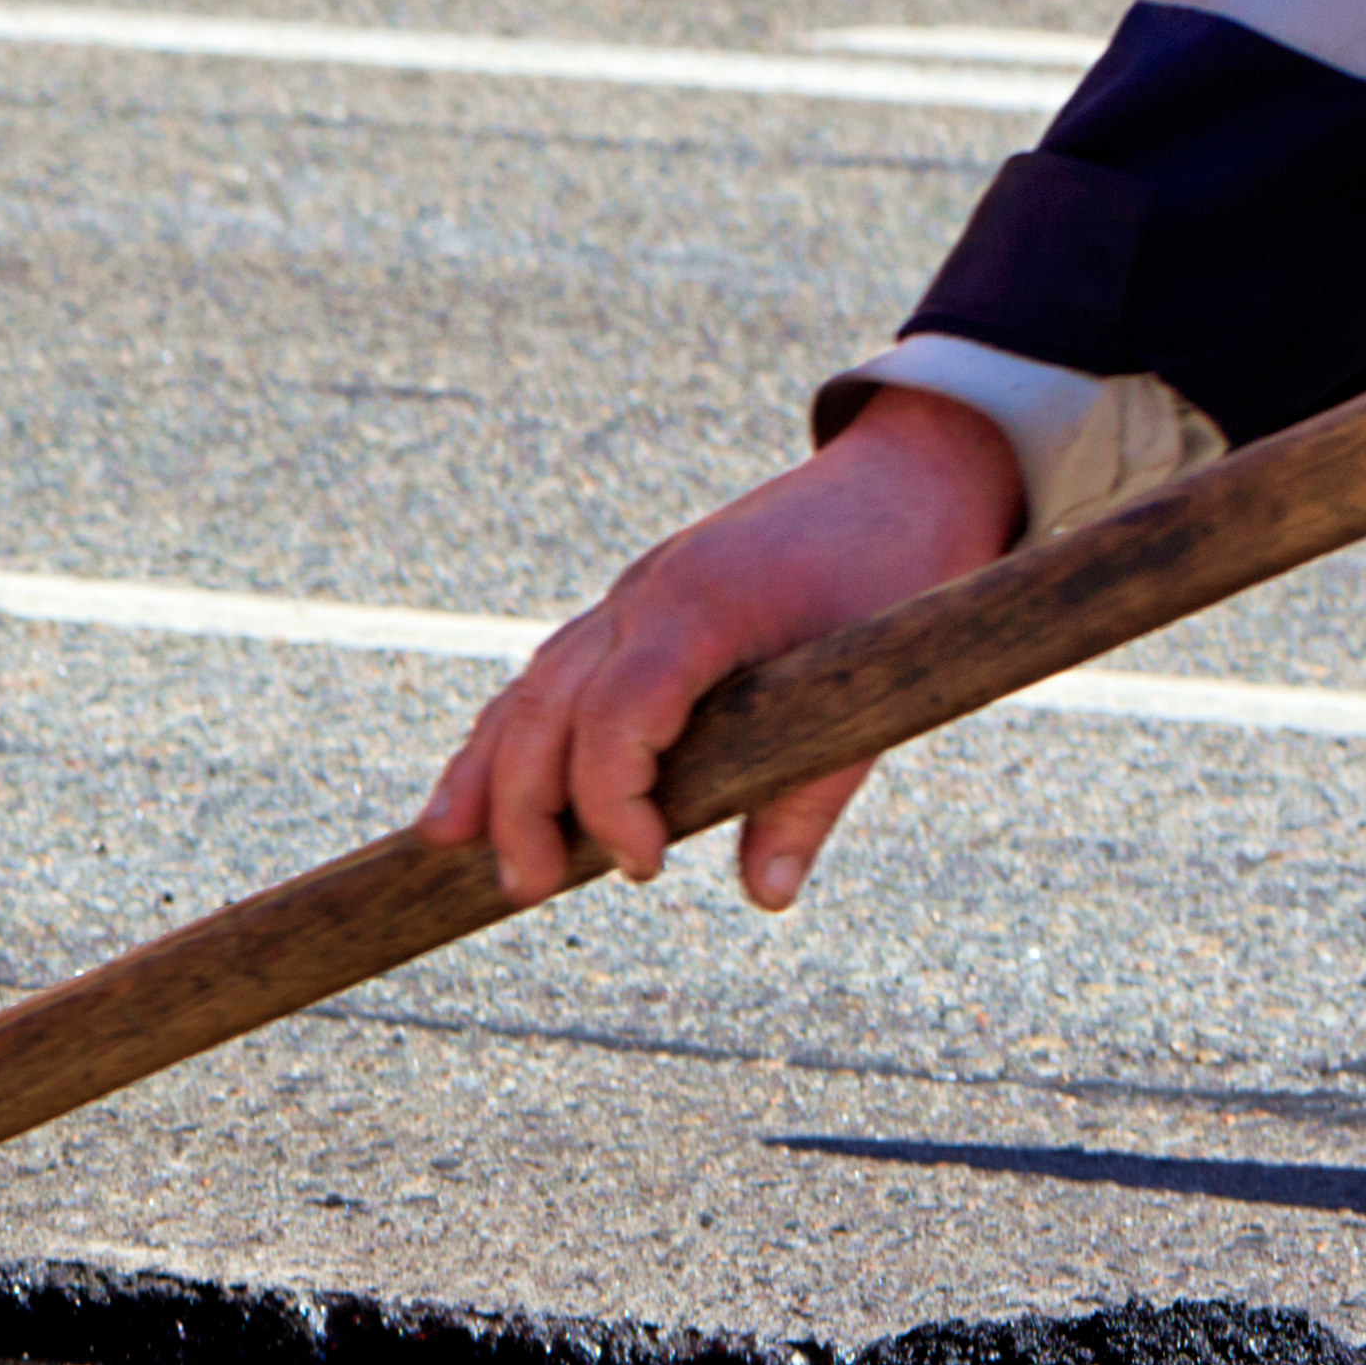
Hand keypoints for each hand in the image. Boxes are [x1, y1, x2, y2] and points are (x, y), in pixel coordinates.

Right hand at [418, 387, 1027, 912]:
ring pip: (527, 688)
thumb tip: (767, 895)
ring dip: (488, 770)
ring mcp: (629, 597)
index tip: (646, 865)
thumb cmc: (904, 571)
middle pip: (542, 708)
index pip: (614, 718)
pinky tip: (484, 781)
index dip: (610, 803)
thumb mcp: (875, 689)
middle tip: (525, 888)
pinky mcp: (635, 604)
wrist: (912, 469)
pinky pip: (549, 671)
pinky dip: (510, 730)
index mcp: (697, 608)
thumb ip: (810, 795)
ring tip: (453, 844)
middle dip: (519, 806)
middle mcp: (642, 598)